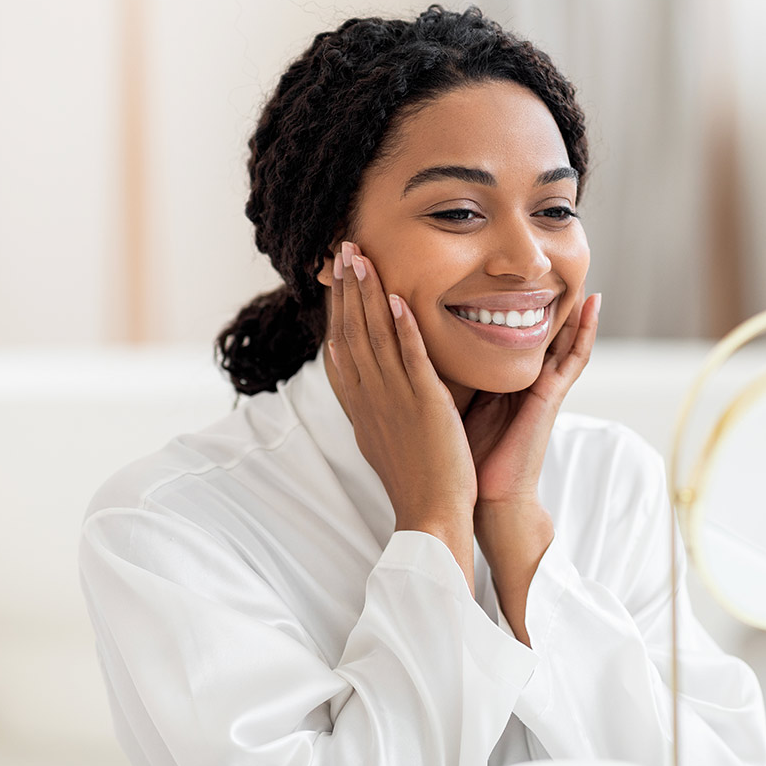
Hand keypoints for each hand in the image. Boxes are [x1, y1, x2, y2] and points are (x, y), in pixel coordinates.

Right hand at [327, 241, 476, 586]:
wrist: (431, 515)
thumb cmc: (415, 479)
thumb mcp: (383, 434)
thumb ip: (373, 401)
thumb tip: (360, 372)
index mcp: (360, 404)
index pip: (340, 345)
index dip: (336, 307)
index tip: (334, 275)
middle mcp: (370, 398)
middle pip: (350, 333)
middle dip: (346, 288)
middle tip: (342, 249)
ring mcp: (394, 401)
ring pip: (374, 338)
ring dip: (367, 295)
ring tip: (361, 258)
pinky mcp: (424, 406)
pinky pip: (411, 361)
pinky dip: (404, 329)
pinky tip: (399, 299)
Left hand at [462, 289, 600, 641]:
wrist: (479, 497)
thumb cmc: (462, 457)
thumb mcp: (447, 402)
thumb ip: (442, 375)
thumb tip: (412, 342)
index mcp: (500, 379)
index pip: (508, 331)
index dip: (511, 300)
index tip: (509, 270)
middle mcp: (524, 378)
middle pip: (537, 329)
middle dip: (544, 296)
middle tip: (551, 257)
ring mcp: (542, 386)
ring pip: (561, 336)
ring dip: (573, 306)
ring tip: (583, 271)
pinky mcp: (551, 396)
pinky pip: (574, 357)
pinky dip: (585, 331)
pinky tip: (592, 305)